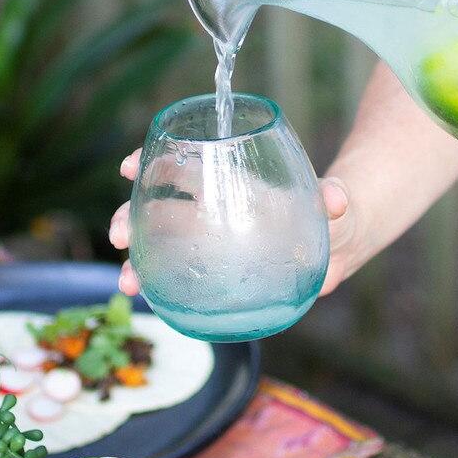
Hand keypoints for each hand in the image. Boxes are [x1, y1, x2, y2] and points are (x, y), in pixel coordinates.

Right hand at [108, 152, 363, 297]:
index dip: (154, 159)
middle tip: (119, 235)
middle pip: (159, 206)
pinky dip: (157, 285)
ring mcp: (214, 244)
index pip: (185, 163)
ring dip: (136, 259)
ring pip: (160, 246)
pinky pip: (179, 277)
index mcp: (234, 183)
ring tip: (127, 280)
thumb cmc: (331, 212)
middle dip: (129, 215)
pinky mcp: (219, 275)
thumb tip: (336, 200)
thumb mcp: (334, 203)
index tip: (130, 167)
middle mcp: (216, 211)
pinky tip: (146, 298)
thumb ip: (334, 198)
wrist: (339, 245)